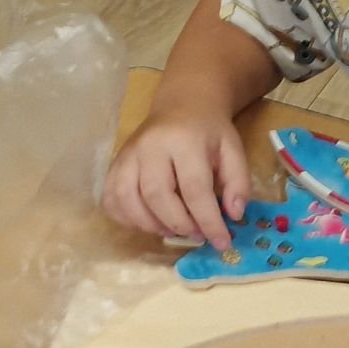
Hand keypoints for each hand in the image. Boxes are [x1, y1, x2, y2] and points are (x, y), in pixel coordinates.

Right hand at [103, 103, 250, 247]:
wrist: (182, 104)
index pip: (194, 189)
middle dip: (178, 224)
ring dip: (150, 225)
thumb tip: (234, 215)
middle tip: (196, 235)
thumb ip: (238, 182)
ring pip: (126, 198)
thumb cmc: (209, 131)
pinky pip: (110, 197)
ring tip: (172, 231)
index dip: (208, 221)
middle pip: (156, 195)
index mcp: (184, 141)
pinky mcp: (115, 163)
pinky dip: (125, 218)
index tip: (222, 243)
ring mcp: (127, 154)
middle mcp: (150, 146)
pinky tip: (147, 222)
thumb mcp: (233, 150)